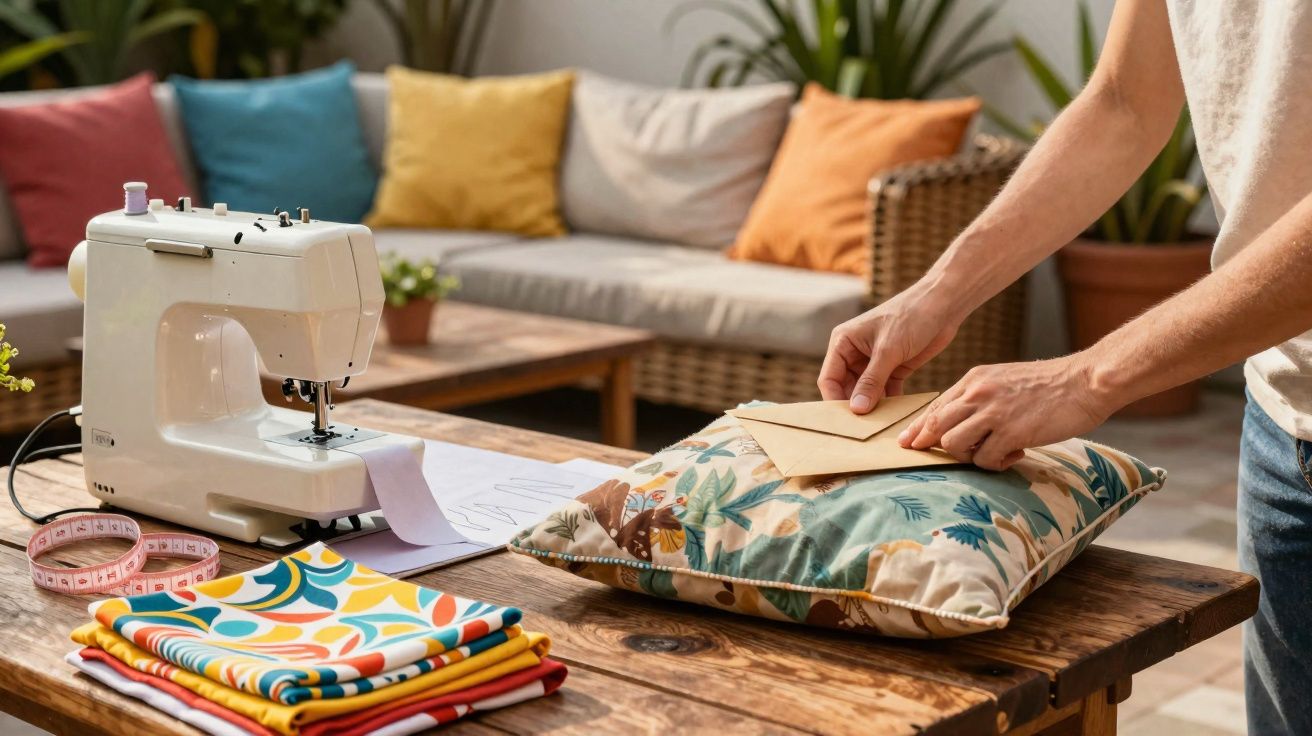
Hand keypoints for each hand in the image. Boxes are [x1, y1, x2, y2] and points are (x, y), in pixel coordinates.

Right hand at [818, 285, 962, 412]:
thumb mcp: (888, 350)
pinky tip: (896, 416)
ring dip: (873, 408)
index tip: (845, 423)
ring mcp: (874, 362)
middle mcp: (854, 353)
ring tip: (880, 425)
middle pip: (846, 389)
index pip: (830, 378)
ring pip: (866, 393)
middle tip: (864, 429)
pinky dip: (890, 403)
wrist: (943, 305)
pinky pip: (886, 392)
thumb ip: (871, 381)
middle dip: (855, 407)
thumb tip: (857, 410)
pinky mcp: (894, 368)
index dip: (834, 401)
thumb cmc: (911, 316)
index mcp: (843, 342)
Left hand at [896, 355, 1117, 470]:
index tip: (907, 442)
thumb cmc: (1049, 385)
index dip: (919, 427)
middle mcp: (977, 393)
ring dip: (969, 456)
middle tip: (932, 456)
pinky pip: (984, 459)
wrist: (1085, 381)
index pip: (935, 406)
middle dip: (930, 445)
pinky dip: (995, 464)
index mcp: (974, 380)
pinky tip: (1015, 454)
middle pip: (936, 426)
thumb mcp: (1004, 380)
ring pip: (953, 444)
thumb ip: (980, 397)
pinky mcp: (1010, 431)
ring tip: (992, 452)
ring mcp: (992, 412)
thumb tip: (959, 423)